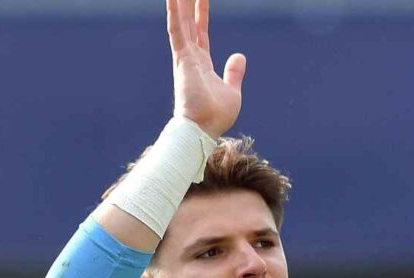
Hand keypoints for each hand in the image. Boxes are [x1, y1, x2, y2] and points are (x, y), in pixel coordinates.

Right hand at [168, 0, 246, 137]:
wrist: (203, 129)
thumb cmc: (215, 116)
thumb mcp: (231, 90)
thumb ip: (234, 72)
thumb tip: (239, 55)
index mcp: (201, 63)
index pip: (201, 32)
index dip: (201, 14)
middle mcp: (190, 57)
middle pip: (189, 22)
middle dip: (188, 3)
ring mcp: (184, 57)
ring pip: (181, 21)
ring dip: (180, 3)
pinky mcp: (182, 59)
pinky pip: (176, 31)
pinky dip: (174, 14)